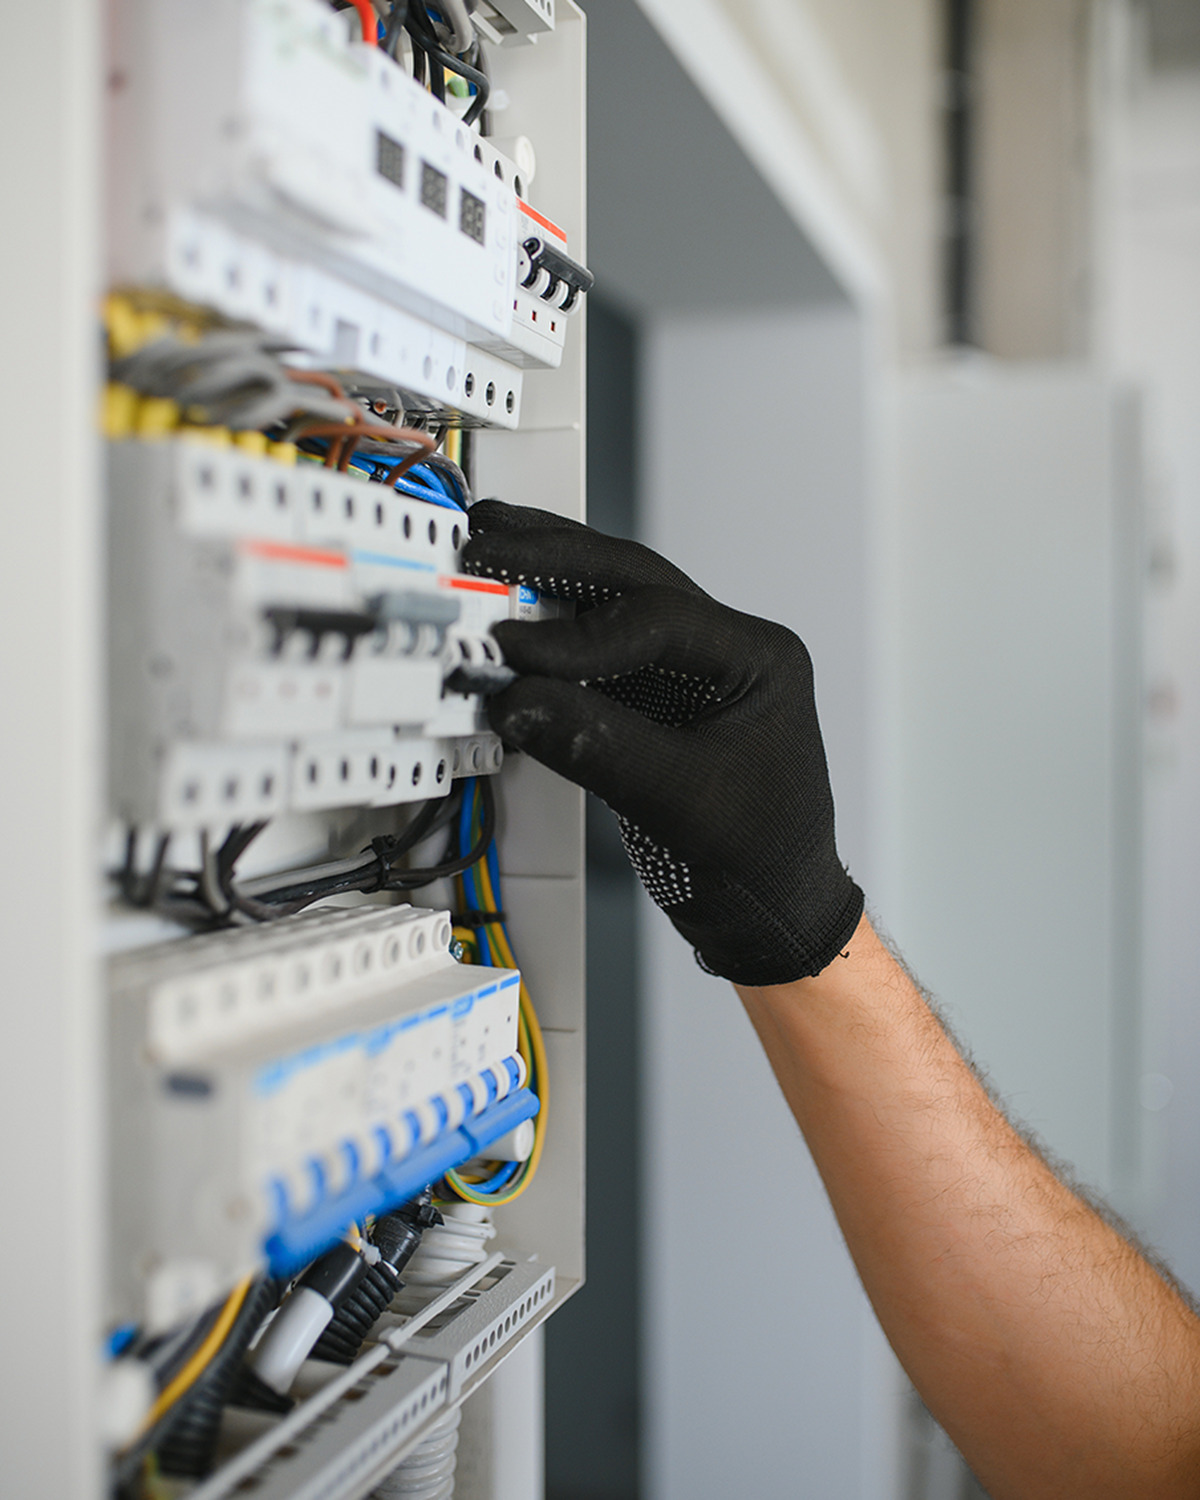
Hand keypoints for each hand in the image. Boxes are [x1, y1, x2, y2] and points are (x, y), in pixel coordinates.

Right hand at [462, 501, 862, 984]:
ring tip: (489, 547)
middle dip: (554, 558)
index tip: (509, 651)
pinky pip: (598, 647)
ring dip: (548, 577)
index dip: (573, 636)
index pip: (655, 620)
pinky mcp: (657, 697)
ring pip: (613, 601)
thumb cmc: (761, 861)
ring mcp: (691, 669)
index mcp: (759, 659)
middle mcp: (728, 649)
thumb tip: (518, 702)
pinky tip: (509, 615)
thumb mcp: (681, 803)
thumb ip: (597, 745)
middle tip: (484, 542)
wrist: (774, 912)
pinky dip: (549, 632)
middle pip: (632, 581)